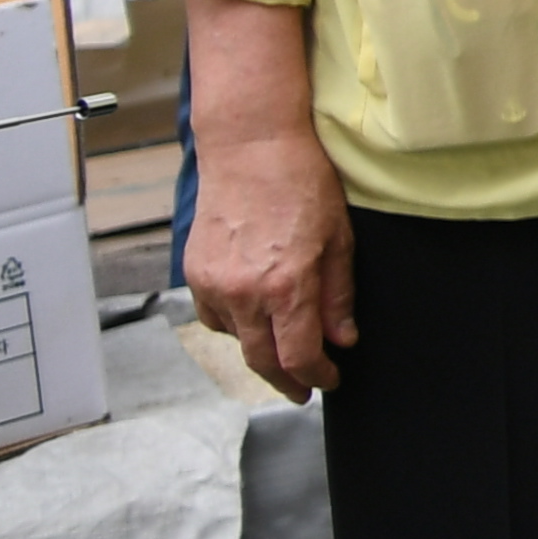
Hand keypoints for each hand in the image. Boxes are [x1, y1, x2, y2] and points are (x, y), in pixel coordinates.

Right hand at [188, 116, 356, 399]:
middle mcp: (244, 292)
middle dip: (286, 381)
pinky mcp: (194, 273)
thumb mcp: (340, 240)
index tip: (329, 380)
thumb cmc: (303, 183)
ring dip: (261, 350)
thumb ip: (338, 296)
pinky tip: (254, 315)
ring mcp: (214, 284)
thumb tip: (343, 339)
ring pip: (237, 340)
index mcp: (286, 286)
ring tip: (283, 349)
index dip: (317, 376)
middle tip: (303, 389)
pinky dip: (235, 324)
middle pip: (262, 361)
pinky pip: (214, 316)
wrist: (251, 149)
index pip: (299, 356)